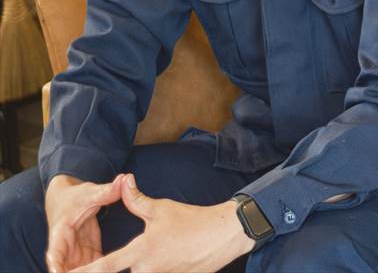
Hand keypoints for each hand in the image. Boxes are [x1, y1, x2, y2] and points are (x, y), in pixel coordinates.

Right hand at [44, 174, 124, 272]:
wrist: (68, 200)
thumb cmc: (74, 197)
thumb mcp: (88, 192)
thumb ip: (106, 191)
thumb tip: (125, 179)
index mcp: (60, 233)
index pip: (55, 252)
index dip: (56, 263)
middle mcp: (65, 247)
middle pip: (66, 267)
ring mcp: (76, 252)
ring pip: (80, 270)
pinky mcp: (89, 253)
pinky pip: (94, 267)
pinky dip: (101, 272)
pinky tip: (113, 272)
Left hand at [70, 174, 253, 272]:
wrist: (223, 235)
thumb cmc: (192, 220)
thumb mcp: (162, 208)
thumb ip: (136, 200)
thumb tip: (123, 183)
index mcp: (140, 252)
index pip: (104, 267)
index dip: (83, 272)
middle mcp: (147, 270)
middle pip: (122, 271)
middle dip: (120, 262)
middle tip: (150, 241)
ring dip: (143, 263)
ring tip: (167, 245)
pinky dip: (159, 266)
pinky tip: (174, 254)